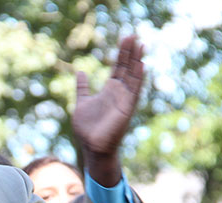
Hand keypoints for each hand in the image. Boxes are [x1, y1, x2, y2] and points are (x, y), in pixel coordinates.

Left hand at [73, 35, 143, 156]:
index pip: (119, 68)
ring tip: (140, 44)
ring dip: (136, 61)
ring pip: (133, 76)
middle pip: (127, 68)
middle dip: (130, 52)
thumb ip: (82, 88)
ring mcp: (124, 100)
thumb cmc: (87, 128)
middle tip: (133, 35)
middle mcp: (119, 93)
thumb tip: (80, 72)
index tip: (126, 39)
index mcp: (109, 91)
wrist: (92, 147)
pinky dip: (138, 78)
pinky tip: (141, 65)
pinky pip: (135, 91)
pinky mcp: (127, 108)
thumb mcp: (81, 103)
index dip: (122, 54)